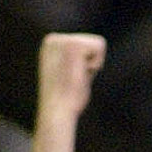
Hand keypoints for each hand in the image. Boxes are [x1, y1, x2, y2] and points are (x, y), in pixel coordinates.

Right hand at [32, 32, 105, 151]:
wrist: (56, 112)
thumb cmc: (65, 103)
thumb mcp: (67, 77)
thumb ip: (75, 64)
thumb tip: (86, 64)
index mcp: (50, 45)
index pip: (83, 45)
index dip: (84, 66)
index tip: (70, 80)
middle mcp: (54, 39)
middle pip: (91, 42)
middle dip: (90, 65)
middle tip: (74, 80)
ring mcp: (63, 40)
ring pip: (97, 43)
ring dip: (93, 65)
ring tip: (76, 78)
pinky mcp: (73, 45)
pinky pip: (100, 45)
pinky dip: (96, 64)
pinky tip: (81, 74)